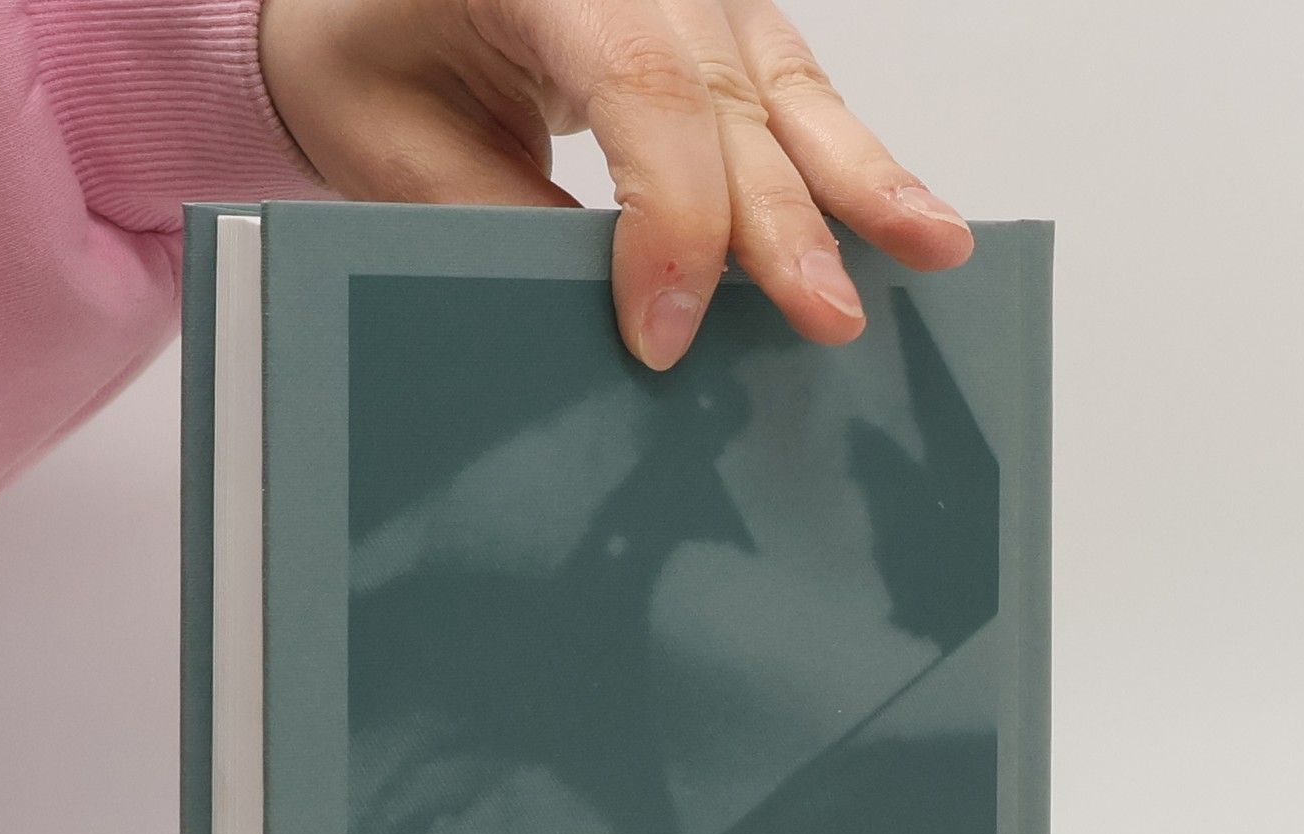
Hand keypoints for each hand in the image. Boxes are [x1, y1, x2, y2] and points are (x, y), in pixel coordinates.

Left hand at [258, 0, 972, 370]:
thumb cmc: (370, 51)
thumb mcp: (398, 150)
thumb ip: (505, 225)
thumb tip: (613, 324)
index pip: (642, 86)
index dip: (670, 221)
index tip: (663, 333)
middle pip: (731, 95)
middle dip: (783, 223)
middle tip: (824, 320)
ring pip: (789, 87)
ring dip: (861, 183)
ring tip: (933, 246)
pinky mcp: (723, 25)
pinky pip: (796, 93)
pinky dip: (850, 165)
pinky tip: (908, 218)